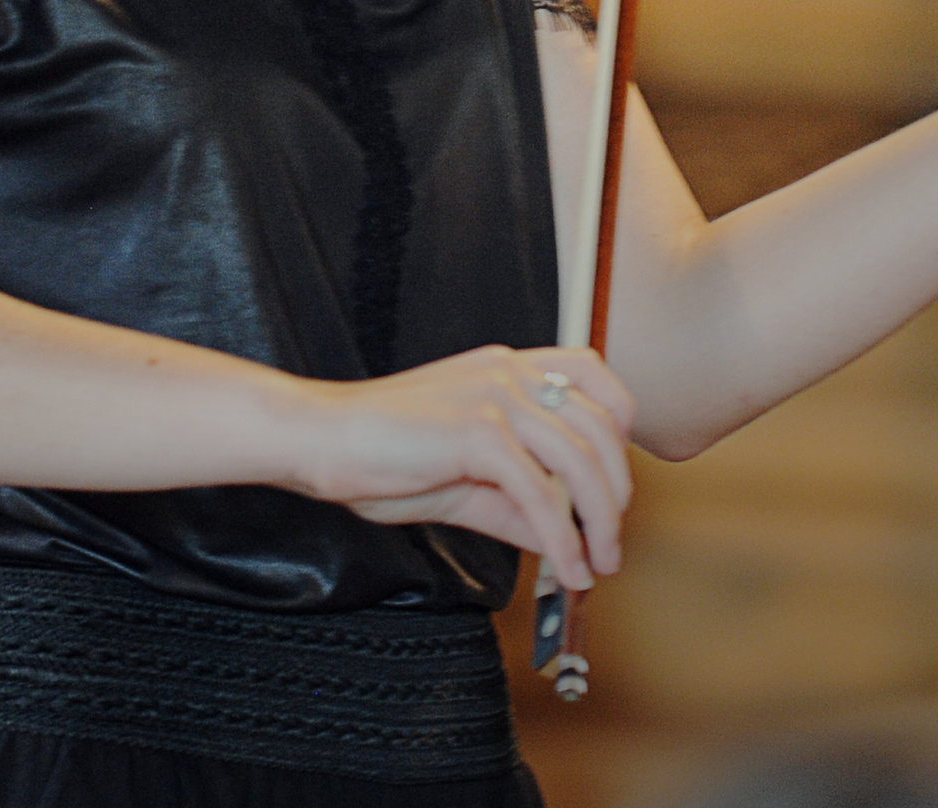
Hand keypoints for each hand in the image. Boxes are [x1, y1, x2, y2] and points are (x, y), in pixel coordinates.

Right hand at [283, 346, 633, 589]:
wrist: (320, 439)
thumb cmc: (379, 452)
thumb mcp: (463, 477)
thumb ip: (515, 502)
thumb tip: (563, 537)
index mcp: (506, 368)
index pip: (591, 373)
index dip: (617, 424)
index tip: (615, 478)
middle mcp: (509, 373)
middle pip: (598, 426)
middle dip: (616, 492)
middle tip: (611, 542)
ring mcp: (495, 399)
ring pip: (579, 460)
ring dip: (600, 520)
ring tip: (598, 563)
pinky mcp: (478, 434)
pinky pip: (539, 493)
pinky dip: (562, 539)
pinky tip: (566, 569)